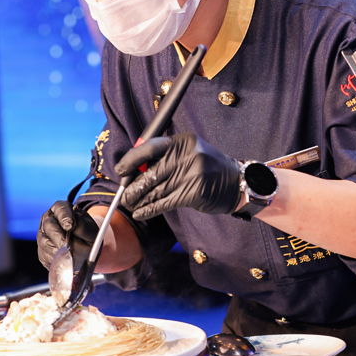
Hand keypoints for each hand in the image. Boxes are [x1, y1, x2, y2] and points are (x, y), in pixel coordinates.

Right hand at [37, 201, 99, 269]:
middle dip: (59, 236)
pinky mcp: (42, 250)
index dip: (64, 217)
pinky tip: (65, 260)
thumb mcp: (91, 231)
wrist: (86, 253)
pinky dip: (55, 259)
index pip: (60, 208)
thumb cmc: (89, 238)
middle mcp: (50, 219)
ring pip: (44, 241)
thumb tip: (70, 225)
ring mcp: (43, 235)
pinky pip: (45, 255)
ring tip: (70, 254)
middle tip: (68, 245)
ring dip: (58, 249)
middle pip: (49, 224)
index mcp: (63, 210)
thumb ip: (82, 227)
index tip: (70, 226)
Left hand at [115, 133, 240, 219]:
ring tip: (130, 205)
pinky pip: (165, 202)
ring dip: (140, 200)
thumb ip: (165, 158)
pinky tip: (141, 213)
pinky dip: (150, 209)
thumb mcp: (189, 154)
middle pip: (152, 172)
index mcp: (183, 141)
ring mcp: (193, 173)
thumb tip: (134, 171)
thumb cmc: (207, 169)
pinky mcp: (195, 192)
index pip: (151, 147)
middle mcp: (188, 155)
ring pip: (157, 189)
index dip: (132, 160)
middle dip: (134, 186)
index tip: (120, 171)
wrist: (235, 182)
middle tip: (124, 195)